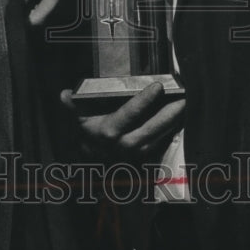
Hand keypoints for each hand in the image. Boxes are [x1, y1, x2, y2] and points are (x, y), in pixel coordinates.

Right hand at [60, 82, 184, 161]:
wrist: (93, 162)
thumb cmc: (89, 133)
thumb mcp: (79, 118)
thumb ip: (72, 106)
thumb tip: (63, 95)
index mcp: (108, 131)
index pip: (129, 114)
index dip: (143, 101)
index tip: (157, 86)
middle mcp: (123, 144)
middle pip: (150, 129)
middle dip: (168, 114)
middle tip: (183, 97)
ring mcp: (136, 154)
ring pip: (159, 138)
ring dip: (173, 122)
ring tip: (185, 104)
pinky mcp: (146, 157)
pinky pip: (162, 144)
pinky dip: (173, 131)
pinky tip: (182, 118)